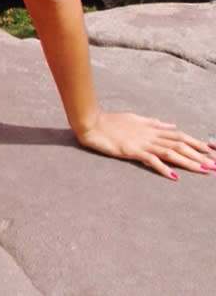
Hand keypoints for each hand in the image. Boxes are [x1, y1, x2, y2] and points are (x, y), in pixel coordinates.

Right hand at [76, 111, 215, 179]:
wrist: (91, 123)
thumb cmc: (110, 121)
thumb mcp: (135, 119)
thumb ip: (153, 123)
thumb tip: (170, 125)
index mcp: (152, 129)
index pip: (179, 136)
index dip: (196, 143)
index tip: (211, 150)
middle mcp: (150, 135)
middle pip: (180, 145)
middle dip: (199, 155)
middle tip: (215, 165)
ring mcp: (142, 143)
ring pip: (170, 153)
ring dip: (189, 162)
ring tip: (204, 170)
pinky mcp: (132, 151)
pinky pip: (151, 160)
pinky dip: (163, 168)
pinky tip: (174, 176)